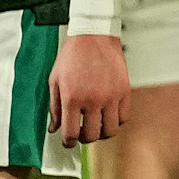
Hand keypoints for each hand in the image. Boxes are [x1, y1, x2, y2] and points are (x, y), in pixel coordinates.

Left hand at [50, 27, 130, 145]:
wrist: (94, 36)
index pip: (71, 133)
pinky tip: (109, 116)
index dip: (68, 142)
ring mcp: (111, 97)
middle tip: (82, 133)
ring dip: (102, 133)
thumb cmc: (72, 56)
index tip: (68, 142)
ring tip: (97, 126)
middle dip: (84, 139)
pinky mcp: (124, 91)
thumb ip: (54, 107)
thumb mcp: (55, 80)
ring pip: (110, 130)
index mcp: (72, 98)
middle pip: (92, 135)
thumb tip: (54, 128)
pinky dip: (117, 121)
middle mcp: (93, 101)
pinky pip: (124, 117)